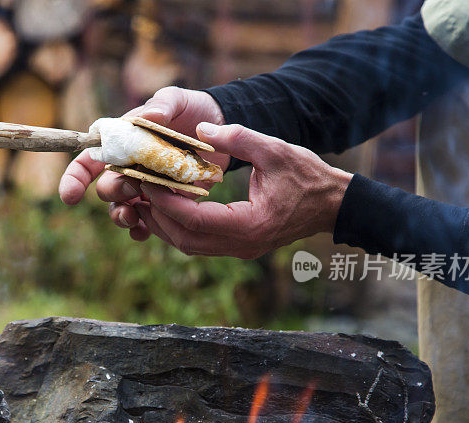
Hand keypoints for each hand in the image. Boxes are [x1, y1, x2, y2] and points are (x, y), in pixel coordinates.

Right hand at [58, 87, 227, 240]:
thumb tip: (151, 115)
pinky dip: (142, 230)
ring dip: (122, 216)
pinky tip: (145, 232)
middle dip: (112, 192)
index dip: (75, 179)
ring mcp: (145, 188)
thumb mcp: (177, 99)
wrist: (219, 126)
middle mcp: (128, 168)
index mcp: (122, 143)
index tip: (71, 196)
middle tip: (131, 187)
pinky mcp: (164, 202)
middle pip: (106, 188)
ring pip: (122, 209)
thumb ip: (163, 104)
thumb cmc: (190, 109)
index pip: (88, 161)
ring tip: (132, 218)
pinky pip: (147, 223)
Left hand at [133, 122, 352, 258]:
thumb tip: (202, 128)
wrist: (333, 205)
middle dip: (156, 216)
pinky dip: (180, 226)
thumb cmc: (308, 176)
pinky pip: (200, 242)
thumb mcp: (275, 149)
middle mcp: (241, 245)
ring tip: (145, 198)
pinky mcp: (239, 246)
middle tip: (136, 191)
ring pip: (188, 245)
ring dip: (164, 224)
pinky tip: (168, 205)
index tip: (145, 180)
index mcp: (249, 224)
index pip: (193, 220)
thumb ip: (239, 137)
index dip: (164, 202)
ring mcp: (240, 249)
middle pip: (184, 239)